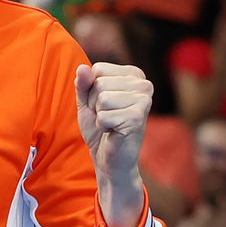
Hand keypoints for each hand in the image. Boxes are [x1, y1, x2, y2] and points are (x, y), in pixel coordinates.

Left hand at [75, 62, 151, 191]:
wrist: (110, 158)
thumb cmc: (100, 127)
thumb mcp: (86, 101)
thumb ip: (83, 83)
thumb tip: (82, 68)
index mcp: (134, 75)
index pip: (98, 69)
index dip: (91, 90)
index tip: (102, 105)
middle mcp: (144, 84)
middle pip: (99, 83)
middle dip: (94, 104)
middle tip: (106, 117)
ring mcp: (144, 100)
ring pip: (102, 98)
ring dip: (99, 115)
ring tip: (110, 124)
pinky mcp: (138, 117)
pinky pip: (104, 116)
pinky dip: (103, 126)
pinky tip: (114, 131)